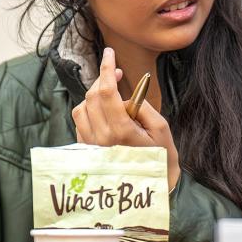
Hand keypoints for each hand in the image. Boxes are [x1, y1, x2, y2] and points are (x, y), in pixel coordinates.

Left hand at [72, 47, 180, 190]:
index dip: (106, 68)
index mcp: (121, 131)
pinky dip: (88, 111)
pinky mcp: (87, 151)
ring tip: (110, 96)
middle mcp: (101, 139)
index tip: (110, 53)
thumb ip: (143, 107)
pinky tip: (103, 113)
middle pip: (91, 96)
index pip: (106, 91)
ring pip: (81, 108)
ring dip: (93, 96)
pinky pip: (79, 122)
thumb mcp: (161, 129)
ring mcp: (91, 146)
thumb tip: (126, 95)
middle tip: (116, 73)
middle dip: (102, 79)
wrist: (151, 188)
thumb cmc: (161, 158)